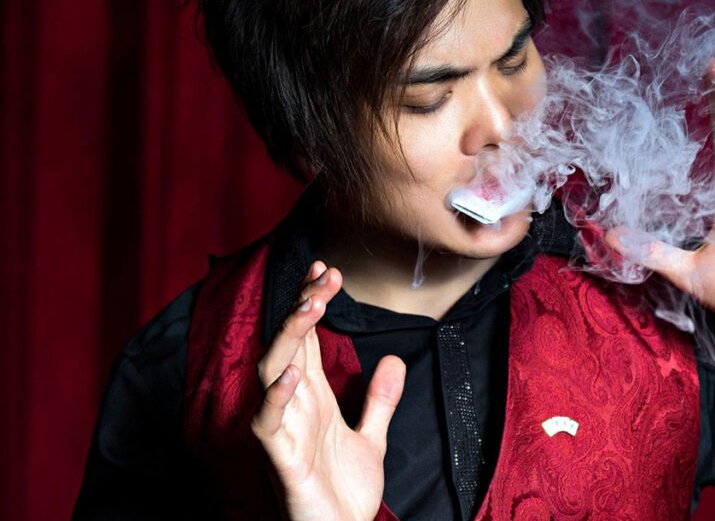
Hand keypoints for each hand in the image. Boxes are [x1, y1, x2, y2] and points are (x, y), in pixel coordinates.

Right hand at [251, 260, 405, 520]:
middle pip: (291, 344)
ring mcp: (285, 430)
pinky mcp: (282, 459)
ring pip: (273, 372)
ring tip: (310, 307)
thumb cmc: (343, 494)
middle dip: (304, 306)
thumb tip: (395, 359)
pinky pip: (269, 425)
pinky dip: (276, 399)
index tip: (328, 270)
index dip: (312, 302)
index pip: (308, 338)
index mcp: (313, 398)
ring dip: (290, 339)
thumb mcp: (372, 438)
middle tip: (324, 275)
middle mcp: (294, 406)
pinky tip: (292, 376)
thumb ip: (380, 400)